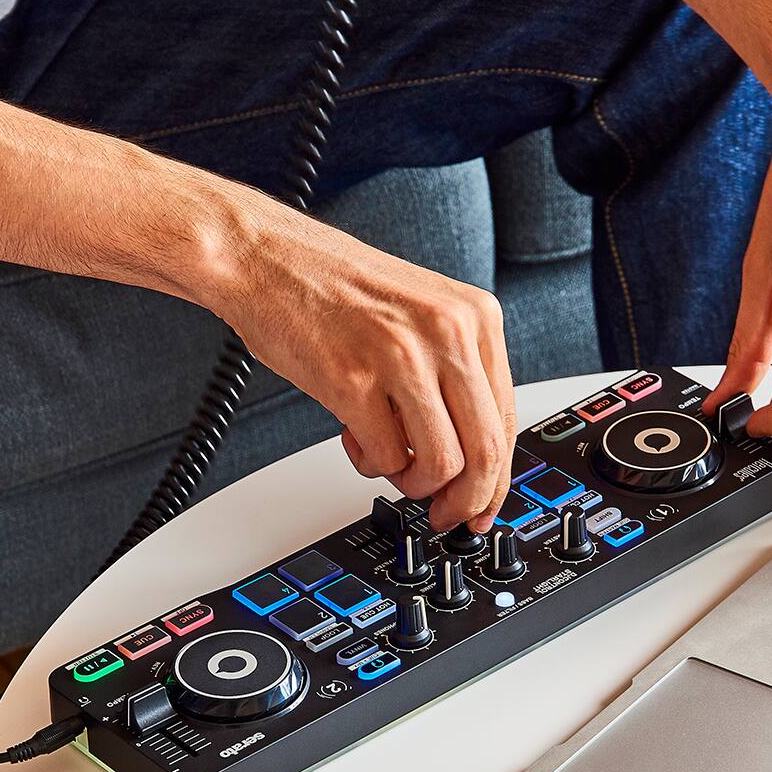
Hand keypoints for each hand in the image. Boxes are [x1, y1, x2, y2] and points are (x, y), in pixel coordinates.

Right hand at [207, 187, 517, 531]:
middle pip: (485, 449)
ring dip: (414, 483)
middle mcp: (447, 332)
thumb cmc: (332, 285)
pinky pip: (385, 457)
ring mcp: (401, 356)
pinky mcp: (353, 380)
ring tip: (389, 463)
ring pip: (441, 463)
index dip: (498, 477)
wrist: (263, 258)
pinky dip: (371, 465)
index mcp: (474, 316)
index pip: (507, 418)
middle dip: (465, 499)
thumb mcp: (421, 312)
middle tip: (444, 514)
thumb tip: (472, 451)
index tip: (483, 504)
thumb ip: (454, 370)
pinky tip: (355, 438)